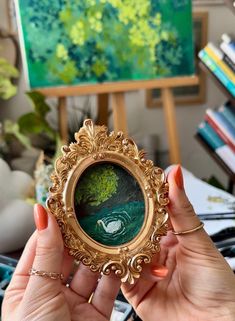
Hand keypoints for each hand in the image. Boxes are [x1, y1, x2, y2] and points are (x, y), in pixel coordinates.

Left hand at [2, 204, 119, 320]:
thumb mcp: (35, 292)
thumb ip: (45, 253)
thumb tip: (43, 215)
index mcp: (27, 287)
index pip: (42, 247)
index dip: (53, 226)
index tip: (65, 207)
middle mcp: (51, 294)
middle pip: (68, 258)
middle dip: (80, 239)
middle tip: (91, 217)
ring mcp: (75, 305)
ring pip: (89, 272)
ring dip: (99, 255)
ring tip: (108, 235)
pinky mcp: (95, 316)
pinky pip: (107, 291)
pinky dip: (114, 275)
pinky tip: (118, 260)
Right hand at [122, 165, 234, 320]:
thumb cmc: (218, 285)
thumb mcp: (199, 241)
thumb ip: (182, 209)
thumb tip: (175, 174)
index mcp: (172, 238)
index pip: (150, 215)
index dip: (140, 201)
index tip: (128, 185)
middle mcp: (157, 253)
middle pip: (134, 233)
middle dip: (125, 223)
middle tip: (114, 209)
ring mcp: (146, 272)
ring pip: (124, 252)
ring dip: (121, 245)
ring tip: (117, 234)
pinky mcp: (137, 291)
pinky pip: (120, 276)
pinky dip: (117, 266)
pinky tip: (118, 257)